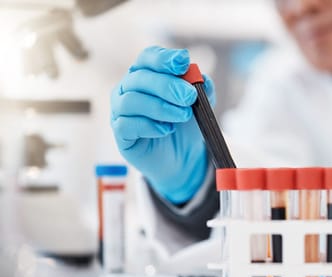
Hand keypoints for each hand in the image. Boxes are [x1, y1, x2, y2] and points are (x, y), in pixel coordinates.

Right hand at [110, 46, 215, 203]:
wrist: (183, 156)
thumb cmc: (186, 124)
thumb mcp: (200, 105)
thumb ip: (202, 89)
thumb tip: (202, 78)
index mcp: (147, 74)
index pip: (148, 58)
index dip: (163, 58)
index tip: (183, 62)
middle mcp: (129, 88)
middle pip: (140, 77)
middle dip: (167, 85)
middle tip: (189, 96)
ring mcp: (121, 111)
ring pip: (132, 100)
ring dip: (160, 107)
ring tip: (183, 115)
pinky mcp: (121, 133)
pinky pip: (126, 124)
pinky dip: (149, 125)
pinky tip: (166, 130)